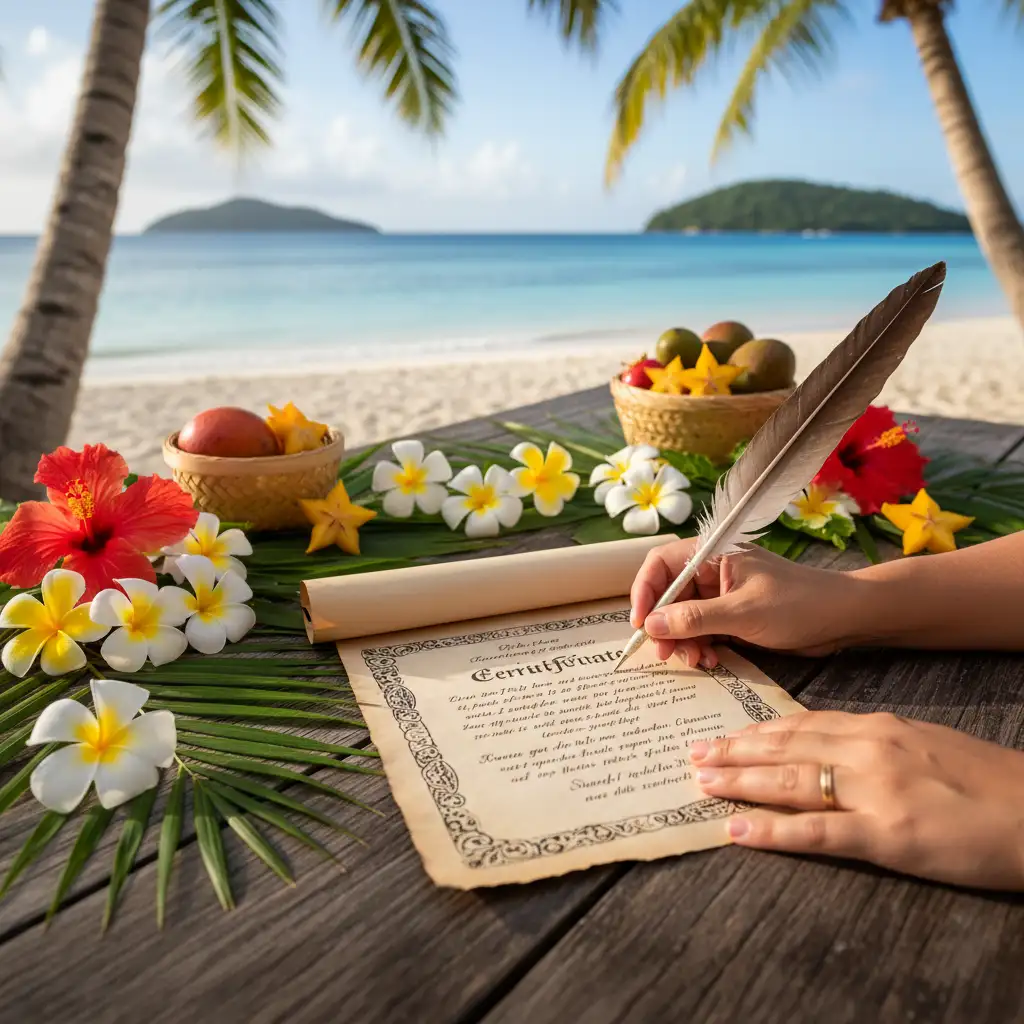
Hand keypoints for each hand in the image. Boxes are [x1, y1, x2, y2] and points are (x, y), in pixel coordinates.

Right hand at [629, 538, 863, 666]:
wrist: (843, 619)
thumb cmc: (798, 604)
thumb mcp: (743, 613)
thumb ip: (694, 619)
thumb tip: (650, 626)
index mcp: (712, 554)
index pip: (661, 565)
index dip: (644, 593)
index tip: (640, 625)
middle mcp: (712, 571)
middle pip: (669, 595)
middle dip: (664, 625)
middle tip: (665, 655)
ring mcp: (722, 594)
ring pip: (683, 617)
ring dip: (684, 641)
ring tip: (696, 660)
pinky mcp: (732, 615)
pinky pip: (702, 630)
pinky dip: (701, 646)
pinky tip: (710, 660)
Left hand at [692, 711, 1023, 890]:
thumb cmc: (985, 780)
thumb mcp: (925, 743)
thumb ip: (876, 742)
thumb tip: (833, 745)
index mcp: (877, 727)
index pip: (801, 725)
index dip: (757, 731)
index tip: (725, 735)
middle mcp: (867, 750)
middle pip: (785, 746)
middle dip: (735, 751)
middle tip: (694, 754)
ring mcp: (874, 790)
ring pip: (790, 780)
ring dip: (740, 781)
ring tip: (702, 782)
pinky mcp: (887, 834)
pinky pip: (816, 830)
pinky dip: (771, 830)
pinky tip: (737, 830)